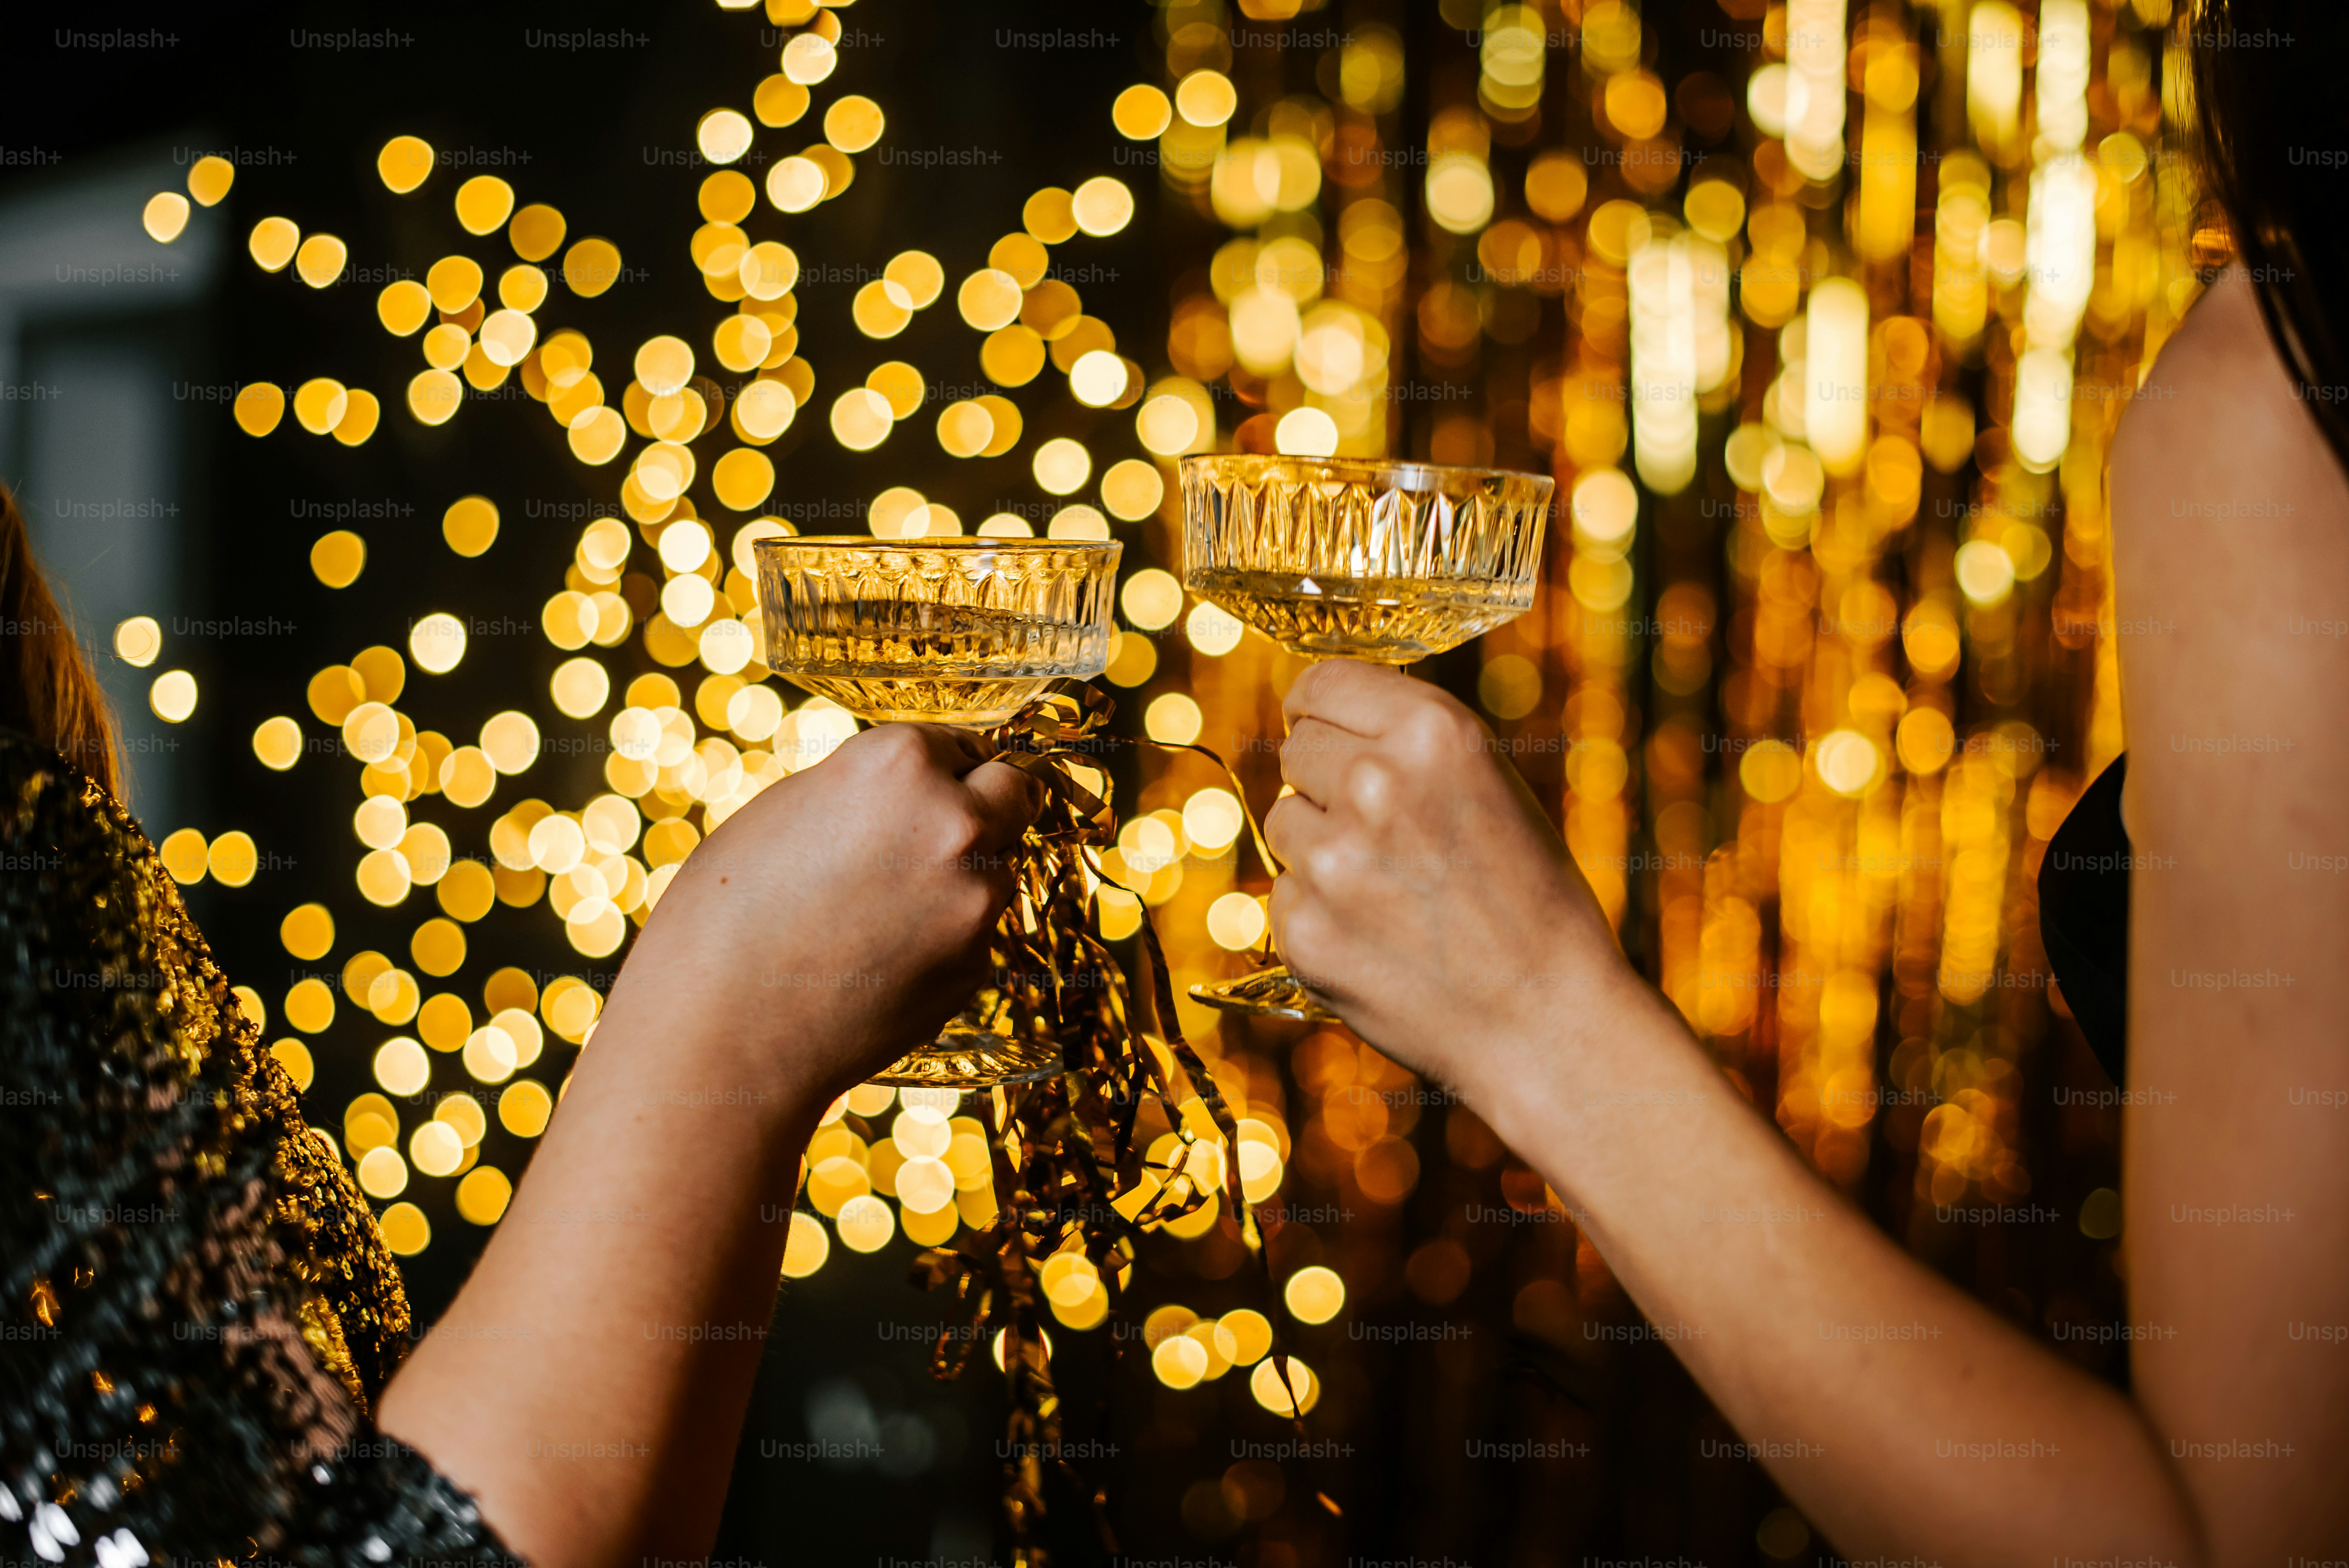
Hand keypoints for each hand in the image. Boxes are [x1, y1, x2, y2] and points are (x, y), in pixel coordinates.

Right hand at [610, 722, 1041, 1101]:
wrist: (720, 1032)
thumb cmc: (727, 916)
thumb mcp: (788, 811)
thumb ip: (867, 793)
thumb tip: (911, 795)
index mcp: (899, 764)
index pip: (958, 742)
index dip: (939, 765)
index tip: (927, 782)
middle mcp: (955, 822)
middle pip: (1013, 791)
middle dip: (986, 803)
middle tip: (943, 827)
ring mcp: (974, 900)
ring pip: (999, 868)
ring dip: (964, 877)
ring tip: (882, 910)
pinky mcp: (975, 967)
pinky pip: (974, 934)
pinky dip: (943, 939)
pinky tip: (880, 960)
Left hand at [1265, 661, 1647, 1095]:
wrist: (1545, 1021)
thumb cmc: (1530, 899)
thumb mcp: (1491, 785)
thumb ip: (1407, 745)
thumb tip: (1322, 721)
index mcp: (1432, 733)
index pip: (1320, 684)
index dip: (1320, 709)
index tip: (1325, 728)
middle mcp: (1375, 783)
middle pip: (1295, 750)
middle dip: (1325, 781)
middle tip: (1381, 829)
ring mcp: (1332, 860)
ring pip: (1283, 822)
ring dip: (1320, 847)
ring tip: (1391, 889)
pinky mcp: (1303, 929)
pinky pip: (1284, 893)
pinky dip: (1318, 912)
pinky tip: (1377, 937)